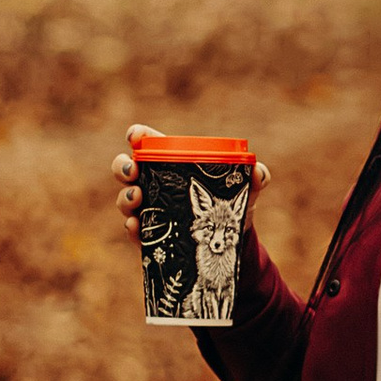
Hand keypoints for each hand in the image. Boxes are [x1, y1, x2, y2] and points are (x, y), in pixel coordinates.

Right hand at [114, 124, 269, 246]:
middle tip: (133, 171)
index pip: (149, 144)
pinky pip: (133, 229)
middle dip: (122, 166)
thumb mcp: (245, 191)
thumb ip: (256, 178)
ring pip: (125, 198)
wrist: (231, 244)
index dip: (137, 135)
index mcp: (173, 164)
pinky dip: (131, 226)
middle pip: (126, 168)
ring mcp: (149, 209)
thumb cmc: (232, 206)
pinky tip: (136, 225)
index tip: (135, 136)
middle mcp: (155, 184)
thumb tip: (258, 172)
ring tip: (137, 197)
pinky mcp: (150, 235)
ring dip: (125, 196)